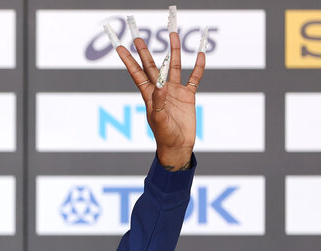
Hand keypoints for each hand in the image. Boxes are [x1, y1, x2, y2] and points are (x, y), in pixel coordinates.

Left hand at [115, 22, 205, 169]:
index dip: (128, 60)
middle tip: (138, 37)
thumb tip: (160, 85)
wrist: (178, 146)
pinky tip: (199, 55)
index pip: (137, 73)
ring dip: (174, 52)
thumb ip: (158, 102)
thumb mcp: (159, 119)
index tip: (120, 48)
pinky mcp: (188, 96)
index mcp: (150, 95)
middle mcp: (161, 90)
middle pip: (153, 66)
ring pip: (174, 67)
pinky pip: (194, 78)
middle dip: (144, 52)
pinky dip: (197, 67)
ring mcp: (175, 92)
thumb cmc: (164, 136)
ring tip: (173, 35)